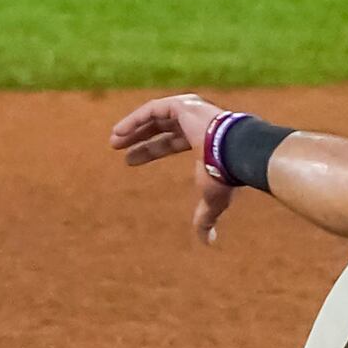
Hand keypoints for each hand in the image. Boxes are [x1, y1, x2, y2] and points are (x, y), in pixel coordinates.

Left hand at [110, 93, 239, 243]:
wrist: (234, 152)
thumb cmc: (224, 174)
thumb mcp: (211, 198)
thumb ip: (205, 217)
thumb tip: (208, 243)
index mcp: (201, 139)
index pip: (171, 142)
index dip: (150, 151)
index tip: (128, 161)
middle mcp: (195, 121)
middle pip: (160, 128)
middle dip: (138, 138)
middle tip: (117, 148)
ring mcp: (189, 110)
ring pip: (153, 116)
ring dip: (132, 128)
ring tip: (113, 140)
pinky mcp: (181, 105)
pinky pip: (152, 109)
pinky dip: (134, 120)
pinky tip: (118, 132)